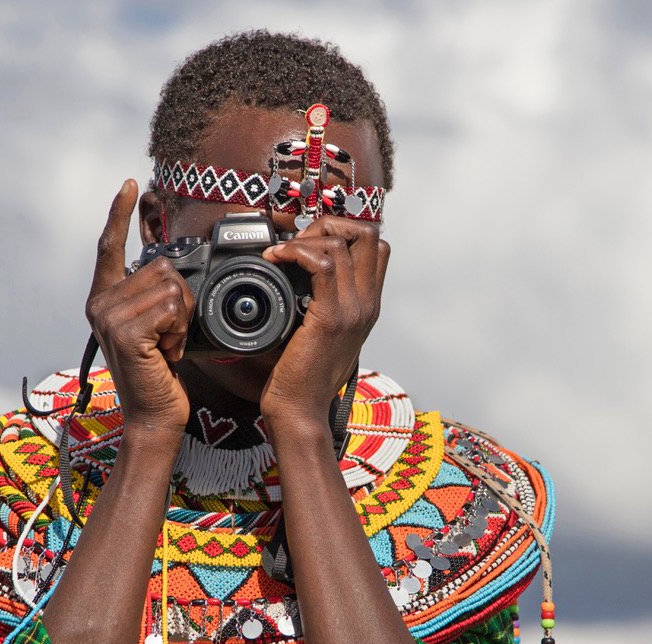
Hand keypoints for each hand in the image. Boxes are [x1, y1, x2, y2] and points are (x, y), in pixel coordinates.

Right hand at [85, 180, 194, 437]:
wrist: (154, 415)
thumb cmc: (159, 374)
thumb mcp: (156, 327)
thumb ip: (154, 296)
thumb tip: (170, 269)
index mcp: (104, 298)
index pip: (110, 245)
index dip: (119, 213)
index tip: (129, 184)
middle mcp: (100, 304)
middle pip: (160, 266)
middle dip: (181, 299)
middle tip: (170, 335)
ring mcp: (109, 317)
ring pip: (171, 286)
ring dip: (182, 319)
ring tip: (167, 346)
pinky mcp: (125, 332)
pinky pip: (172, 307)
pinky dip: (180, 330)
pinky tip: (167, 352)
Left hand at [258, 216, 390, 428]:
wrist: (301, 410)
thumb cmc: (301, 377)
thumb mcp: (317, 333)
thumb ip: (318, 304)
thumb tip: (295, 276)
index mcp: (367, 306)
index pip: (376, 247)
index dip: (344, 232)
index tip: (309, 244)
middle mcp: (367, 305)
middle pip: (368, 234)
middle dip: (330, 224)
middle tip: (297, 242)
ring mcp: (353, 310)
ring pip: (343, 242)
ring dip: (306, 237)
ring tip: (281, 253)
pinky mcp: (330, 317)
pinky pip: (322, 263)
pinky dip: (295, 251)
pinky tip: (275, 260)